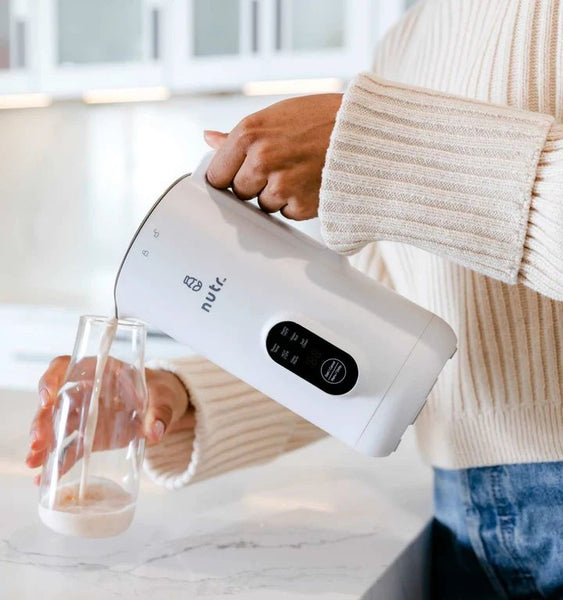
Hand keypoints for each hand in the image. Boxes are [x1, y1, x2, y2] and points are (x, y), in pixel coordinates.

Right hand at [26, 356, 192, 482]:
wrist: (161, 406)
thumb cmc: (158, 392)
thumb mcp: (163, 397)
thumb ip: (160, 412)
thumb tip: (155, 431)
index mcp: (100, 371)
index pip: (65, 367)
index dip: (51, 380)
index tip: (47, 398)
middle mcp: (84, 391)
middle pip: (54, 401)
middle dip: (42, 420)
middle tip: (38, 441)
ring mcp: (83, 415)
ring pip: (55, 426)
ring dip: (42, 443)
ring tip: (33, 461)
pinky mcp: (88, 437)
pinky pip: (68, 448)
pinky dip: (56, 463)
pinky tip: (43, 478)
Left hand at [205, 93, 341, 220]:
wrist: (367, 134)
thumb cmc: (322, 119)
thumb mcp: (277, 115)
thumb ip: (238, 135)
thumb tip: (208, 138)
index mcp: (248, 135)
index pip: (216, 174)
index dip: (229, 175)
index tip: (239, 173)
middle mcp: (261, 161)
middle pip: (239, 192)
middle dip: (254, 184)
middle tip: (280, 166)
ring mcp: (280, 186)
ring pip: (263, 204)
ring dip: (277, 195)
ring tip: (300, 171)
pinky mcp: (300, 206)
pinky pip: (287, 213)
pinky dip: (297, 204)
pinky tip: (312, 183)